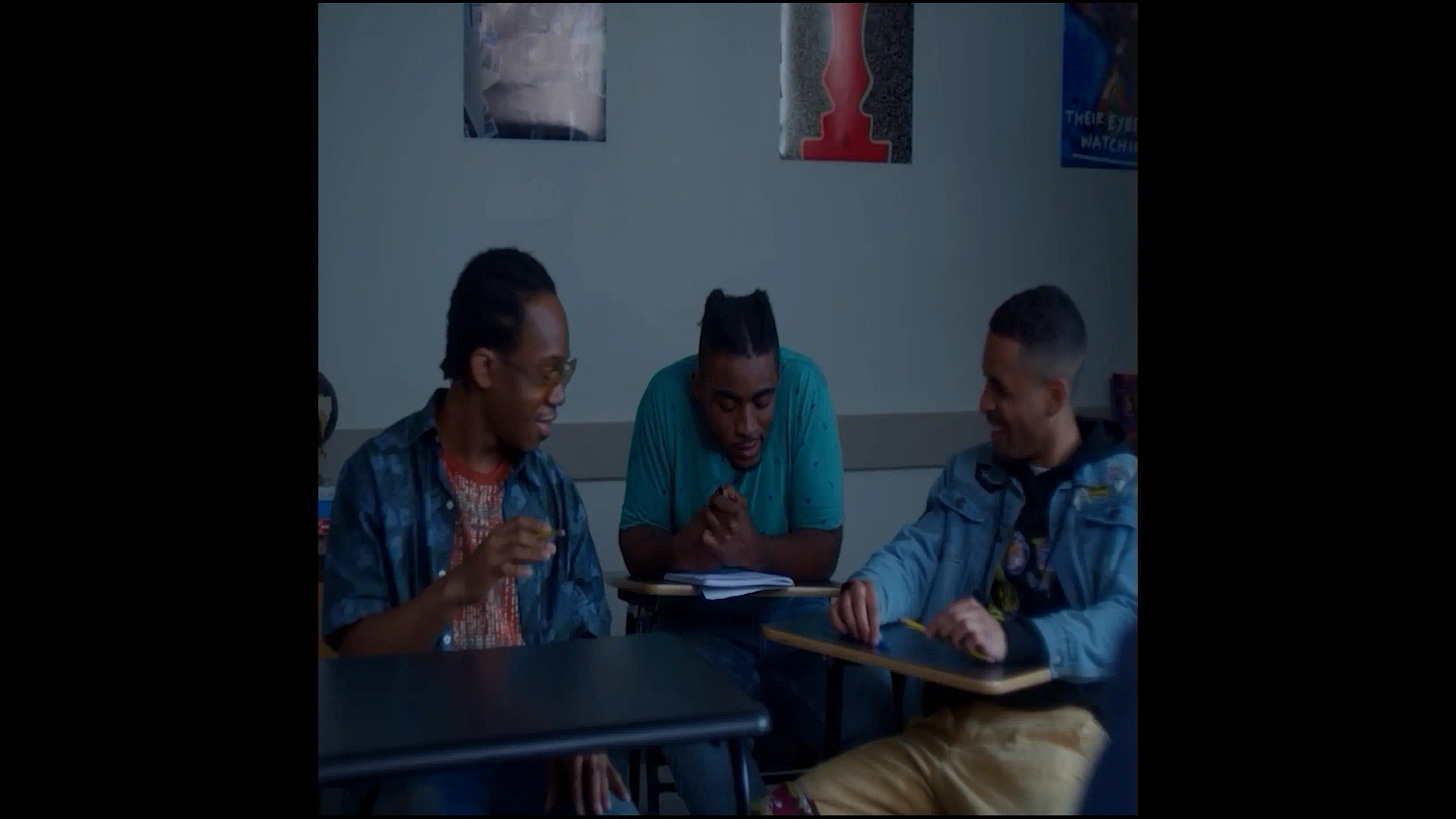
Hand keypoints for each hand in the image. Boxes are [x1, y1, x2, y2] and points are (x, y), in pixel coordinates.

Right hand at [441, 516, 559, 606]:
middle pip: (519, 535)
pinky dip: (520, 570)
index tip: (549, 529)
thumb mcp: (502, 550)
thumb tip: (545, 542)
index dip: (535, 523)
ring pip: (516, 550)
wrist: (462, 581)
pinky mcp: (489, 571)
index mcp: (498, 532)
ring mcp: (491, 555)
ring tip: (546, 557)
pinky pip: (507, 568)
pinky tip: (529, 573)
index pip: (518, 521)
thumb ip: (520, 546)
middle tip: (552, 548)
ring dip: (534, 553)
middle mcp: (494, 540)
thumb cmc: (485, 564)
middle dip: (538, 541)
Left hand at [545, 752, 628, 814]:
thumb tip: (547, 807)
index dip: (578, 797)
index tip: (580, 812)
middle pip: (593, 777)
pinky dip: (620, 785)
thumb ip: (552, 785)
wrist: (571, 725)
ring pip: (604, 774)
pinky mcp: (606, 755)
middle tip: (598, 812)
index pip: (576, 780)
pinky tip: (625, 796)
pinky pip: (613, 771)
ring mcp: (599, 753)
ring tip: (608, 806)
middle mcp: (588, 753)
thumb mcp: (552, 763)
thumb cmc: (560, 746)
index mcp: (573, 754)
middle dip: (596, 795)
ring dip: (607, 792)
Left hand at [700, 485, 762, 568]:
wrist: (753, 551)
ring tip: (712, 522)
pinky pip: (705, 534)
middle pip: (710, 508)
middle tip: (713, 512)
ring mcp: (723, 536)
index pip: (717, 499)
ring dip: (708, 518)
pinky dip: (707, 534)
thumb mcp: (744, 509)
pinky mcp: (717, 547)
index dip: (715, 499)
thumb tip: (724, 486)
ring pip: (707, 519)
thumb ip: (735, 496)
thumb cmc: (747, 527)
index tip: (715, 501)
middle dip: (710, 509)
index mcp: (738, 512)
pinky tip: (711, 534)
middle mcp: (731, 523)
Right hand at [830, 579, 879, 644]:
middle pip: (858, 605)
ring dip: (852, 625)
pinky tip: (846, 632)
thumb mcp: (878, 610)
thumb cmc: (870, 604)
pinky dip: (838, 624)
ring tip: (858, 636)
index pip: (873, 607)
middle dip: (862, 625)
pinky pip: (832, 613)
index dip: (874, 626)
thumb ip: (876, 624)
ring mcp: (843, 593)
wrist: (861, 594)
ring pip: (845, 608)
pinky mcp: (834, 601)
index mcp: (870, 587)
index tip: (874, 640)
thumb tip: (874, 640)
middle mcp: (855, 586)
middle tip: (865, 639)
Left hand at [926, 596, 1006, 660]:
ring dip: (954, 637)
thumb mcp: (965, 621)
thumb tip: (930, 630)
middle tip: (940, 639)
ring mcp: (981, 621)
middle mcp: (975, 609)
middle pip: (952, 616)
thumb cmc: (979, 630)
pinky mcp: (985, 634)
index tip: (928, 633)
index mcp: (968, 603)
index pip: (947, 610)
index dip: (935, 622)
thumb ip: (951, 621)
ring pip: (961, 625)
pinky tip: (966, 647)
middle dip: (943, 629)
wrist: (1001, 641)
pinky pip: (970, 638)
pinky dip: (965, 644)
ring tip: (956, 644)